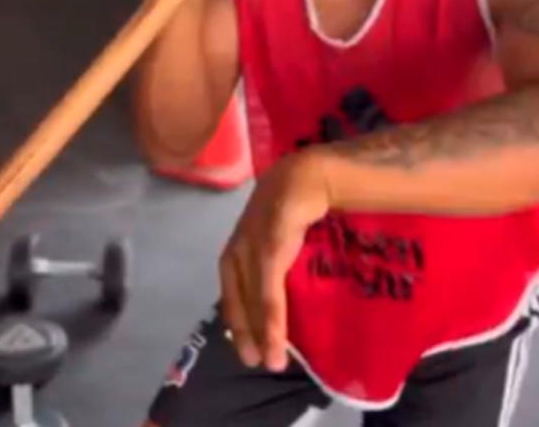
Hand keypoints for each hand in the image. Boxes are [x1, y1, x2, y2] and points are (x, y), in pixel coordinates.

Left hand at [219, 151, 330, 371]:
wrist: (307, 175)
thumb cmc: (294, 204)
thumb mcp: (278, 237)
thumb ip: (273, 261)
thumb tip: (281, 291)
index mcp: (235, 248)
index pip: (230, 292)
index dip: (237, 321)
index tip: (246, 347)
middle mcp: (237, 250)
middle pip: (237, 300)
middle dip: (245, 334)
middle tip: (255, 362)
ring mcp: (251, 249)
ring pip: (253, 302)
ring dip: (262, 335)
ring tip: (271, 363)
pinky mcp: (270, 248)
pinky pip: (269, 292)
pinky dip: (271, 319)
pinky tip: (277, 339)